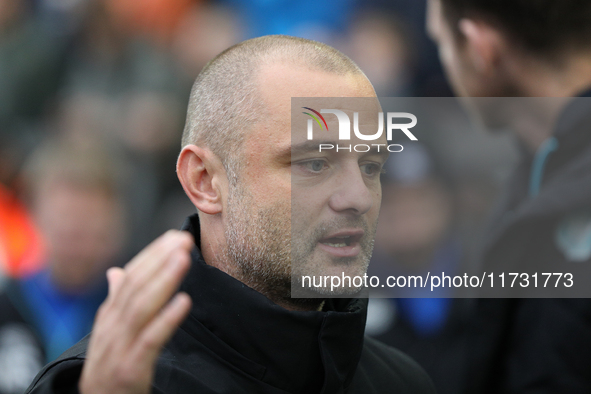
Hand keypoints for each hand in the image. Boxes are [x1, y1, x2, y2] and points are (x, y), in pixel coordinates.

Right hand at [79, 230, 193, 393]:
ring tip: (183, 258)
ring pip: (141, 307)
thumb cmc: (108, 369)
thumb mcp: (109, 335)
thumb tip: (116, 272)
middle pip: (135, 286)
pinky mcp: (129, 370)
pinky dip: (166, 319)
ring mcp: (118, 348)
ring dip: (164, 280)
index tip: (174, 236)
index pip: (130, 277)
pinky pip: (150, 341)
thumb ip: (116, 303)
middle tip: (183, 238)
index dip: (152, 255)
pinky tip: (184, 301)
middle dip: (160, 259)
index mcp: (109, 317)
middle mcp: (111, 328)